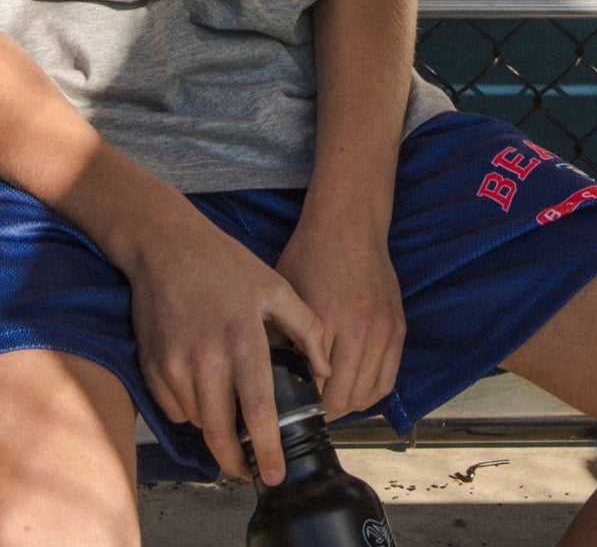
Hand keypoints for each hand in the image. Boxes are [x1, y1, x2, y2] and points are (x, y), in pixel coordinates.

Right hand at [125, 203, 329, 484]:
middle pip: (219, 431)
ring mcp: (174, 364)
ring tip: (232, 420)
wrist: (165, 245)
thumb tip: (324, 369)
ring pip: (197, 422)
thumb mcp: (275, 285)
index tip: (274, 472)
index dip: (266, 447)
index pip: (257, 409)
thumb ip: (306, 327)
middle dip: (235, 460)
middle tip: (250, 469)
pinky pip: (174, 409)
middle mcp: (205, 357)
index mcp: (243, 337)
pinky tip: (205, 391)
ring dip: (215, 429)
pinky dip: (191, 411)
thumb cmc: (226, 264)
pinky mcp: (151, 368)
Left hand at [276, 212, 405, 422]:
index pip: (313, 390)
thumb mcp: (283, 296)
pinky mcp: (398, 328)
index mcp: (325, 321)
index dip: (298, 408)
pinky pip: (388, 381)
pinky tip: (352, 388)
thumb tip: (261, 382)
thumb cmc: (311, 255)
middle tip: (305, 412)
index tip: (287, 413)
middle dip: (321, 413)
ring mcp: (382, 329)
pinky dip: (370, 393)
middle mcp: (358, 329)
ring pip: (365, 396)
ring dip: (346, 405)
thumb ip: (276, 340)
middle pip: (341, 400)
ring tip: (327, 401)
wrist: (349, 223)